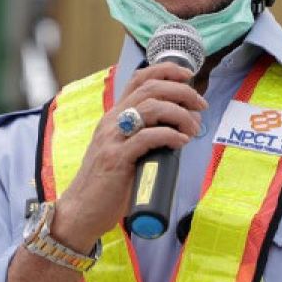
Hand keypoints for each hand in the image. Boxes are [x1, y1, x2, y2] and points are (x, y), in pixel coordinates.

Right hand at [51, 62, 206, 250]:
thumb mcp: (123, 152)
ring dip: (179, 113)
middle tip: (200, 105)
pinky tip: (181, 141)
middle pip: (149, 89)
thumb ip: (144, 138)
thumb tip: (179, 132)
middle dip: (181, 91)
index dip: (165, 70)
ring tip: (193, 127)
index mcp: (114, 117)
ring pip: (150, 108)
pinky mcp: (116, 159)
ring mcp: (112, 139)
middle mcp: (111, 122)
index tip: (188, 75)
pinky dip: (169, 135)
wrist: (81, 211)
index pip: (138, 79)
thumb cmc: (106, 185)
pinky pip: (147, 137)